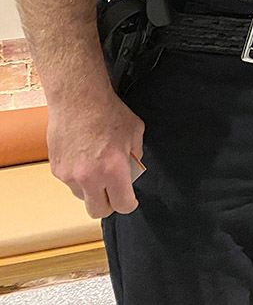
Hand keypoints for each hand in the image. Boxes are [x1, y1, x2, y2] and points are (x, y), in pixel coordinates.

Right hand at [46, 86, 144, 218]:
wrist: (78, 99)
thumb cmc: (109, 112)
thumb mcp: (135, 132)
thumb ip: (136, 156)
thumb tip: (132, 170)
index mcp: (113, 170)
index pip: (122, 204)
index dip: (129, 204)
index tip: (130, 200)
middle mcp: (89, 177)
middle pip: (98, 211)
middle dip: (109, 205)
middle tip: (114, 192)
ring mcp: (69, 175)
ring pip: (83, 197)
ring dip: (92, 191)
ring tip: (97, 170)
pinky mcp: (56, 169)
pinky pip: (70, 183)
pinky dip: (78, 178)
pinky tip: (84, 159)